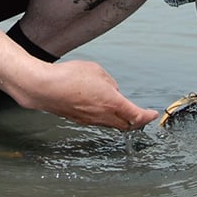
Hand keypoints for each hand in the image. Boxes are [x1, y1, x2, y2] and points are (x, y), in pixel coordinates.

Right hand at [14, 60, 157, 130]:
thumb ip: (109, 82)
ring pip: (112, 125)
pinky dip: (107, 119)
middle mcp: (102, 115)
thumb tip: (111, 90)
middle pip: (126, 125)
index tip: (152, 114)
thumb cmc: (68, 77)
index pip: (136, 115)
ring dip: (121, 120)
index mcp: (112, 102)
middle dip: (136, 121)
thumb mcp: (96, 71)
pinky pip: (99, 122)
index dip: (147, 116)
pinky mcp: (79, 120)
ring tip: (124, 112)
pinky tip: (103, 110)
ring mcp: (90, 120)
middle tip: (141, 115)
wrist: (43, 88)